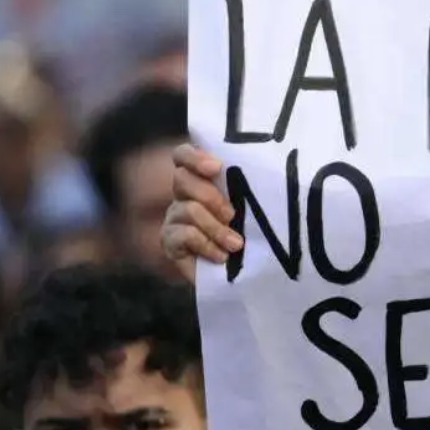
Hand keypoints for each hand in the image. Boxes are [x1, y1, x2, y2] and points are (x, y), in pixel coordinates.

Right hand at [162, 144, 240, 269]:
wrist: (243, 275)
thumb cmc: (251, 234)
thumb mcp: (251, 207)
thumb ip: (246, 187)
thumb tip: (260, 170)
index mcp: (200, 178)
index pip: (183, 155)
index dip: (194, 157)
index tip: (216, 167)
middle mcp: (183, 194)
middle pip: (181, 179)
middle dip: (210, 197)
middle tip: (232, 215)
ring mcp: (174, 217)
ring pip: (187, 209)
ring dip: (216, 228)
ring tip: (236, 244)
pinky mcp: (170, 242)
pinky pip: (184, 235)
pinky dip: (206, 245)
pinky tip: (222, 256)